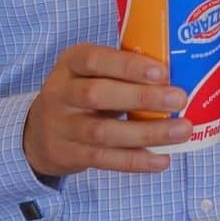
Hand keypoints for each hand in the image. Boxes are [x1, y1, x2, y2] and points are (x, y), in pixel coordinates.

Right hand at [23, 43, 190, 176]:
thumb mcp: (91, 71)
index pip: (94, 60)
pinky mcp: (68, 154)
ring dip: (147, 132)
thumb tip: (178, 70)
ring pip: (104, 132)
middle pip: (97, 95)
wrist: (38, 132)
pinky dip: (135, 160)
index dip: (128, 66)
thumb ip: (122, 69)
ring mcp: (62, 126)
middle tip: (179, 99)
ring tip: (182, 130)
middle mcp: (61, 93)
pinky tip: (162, 159)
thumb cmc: (81, 91)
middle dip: (142, 98)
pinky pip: (104, 159)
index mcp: (70, 63)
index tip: (162, 72)